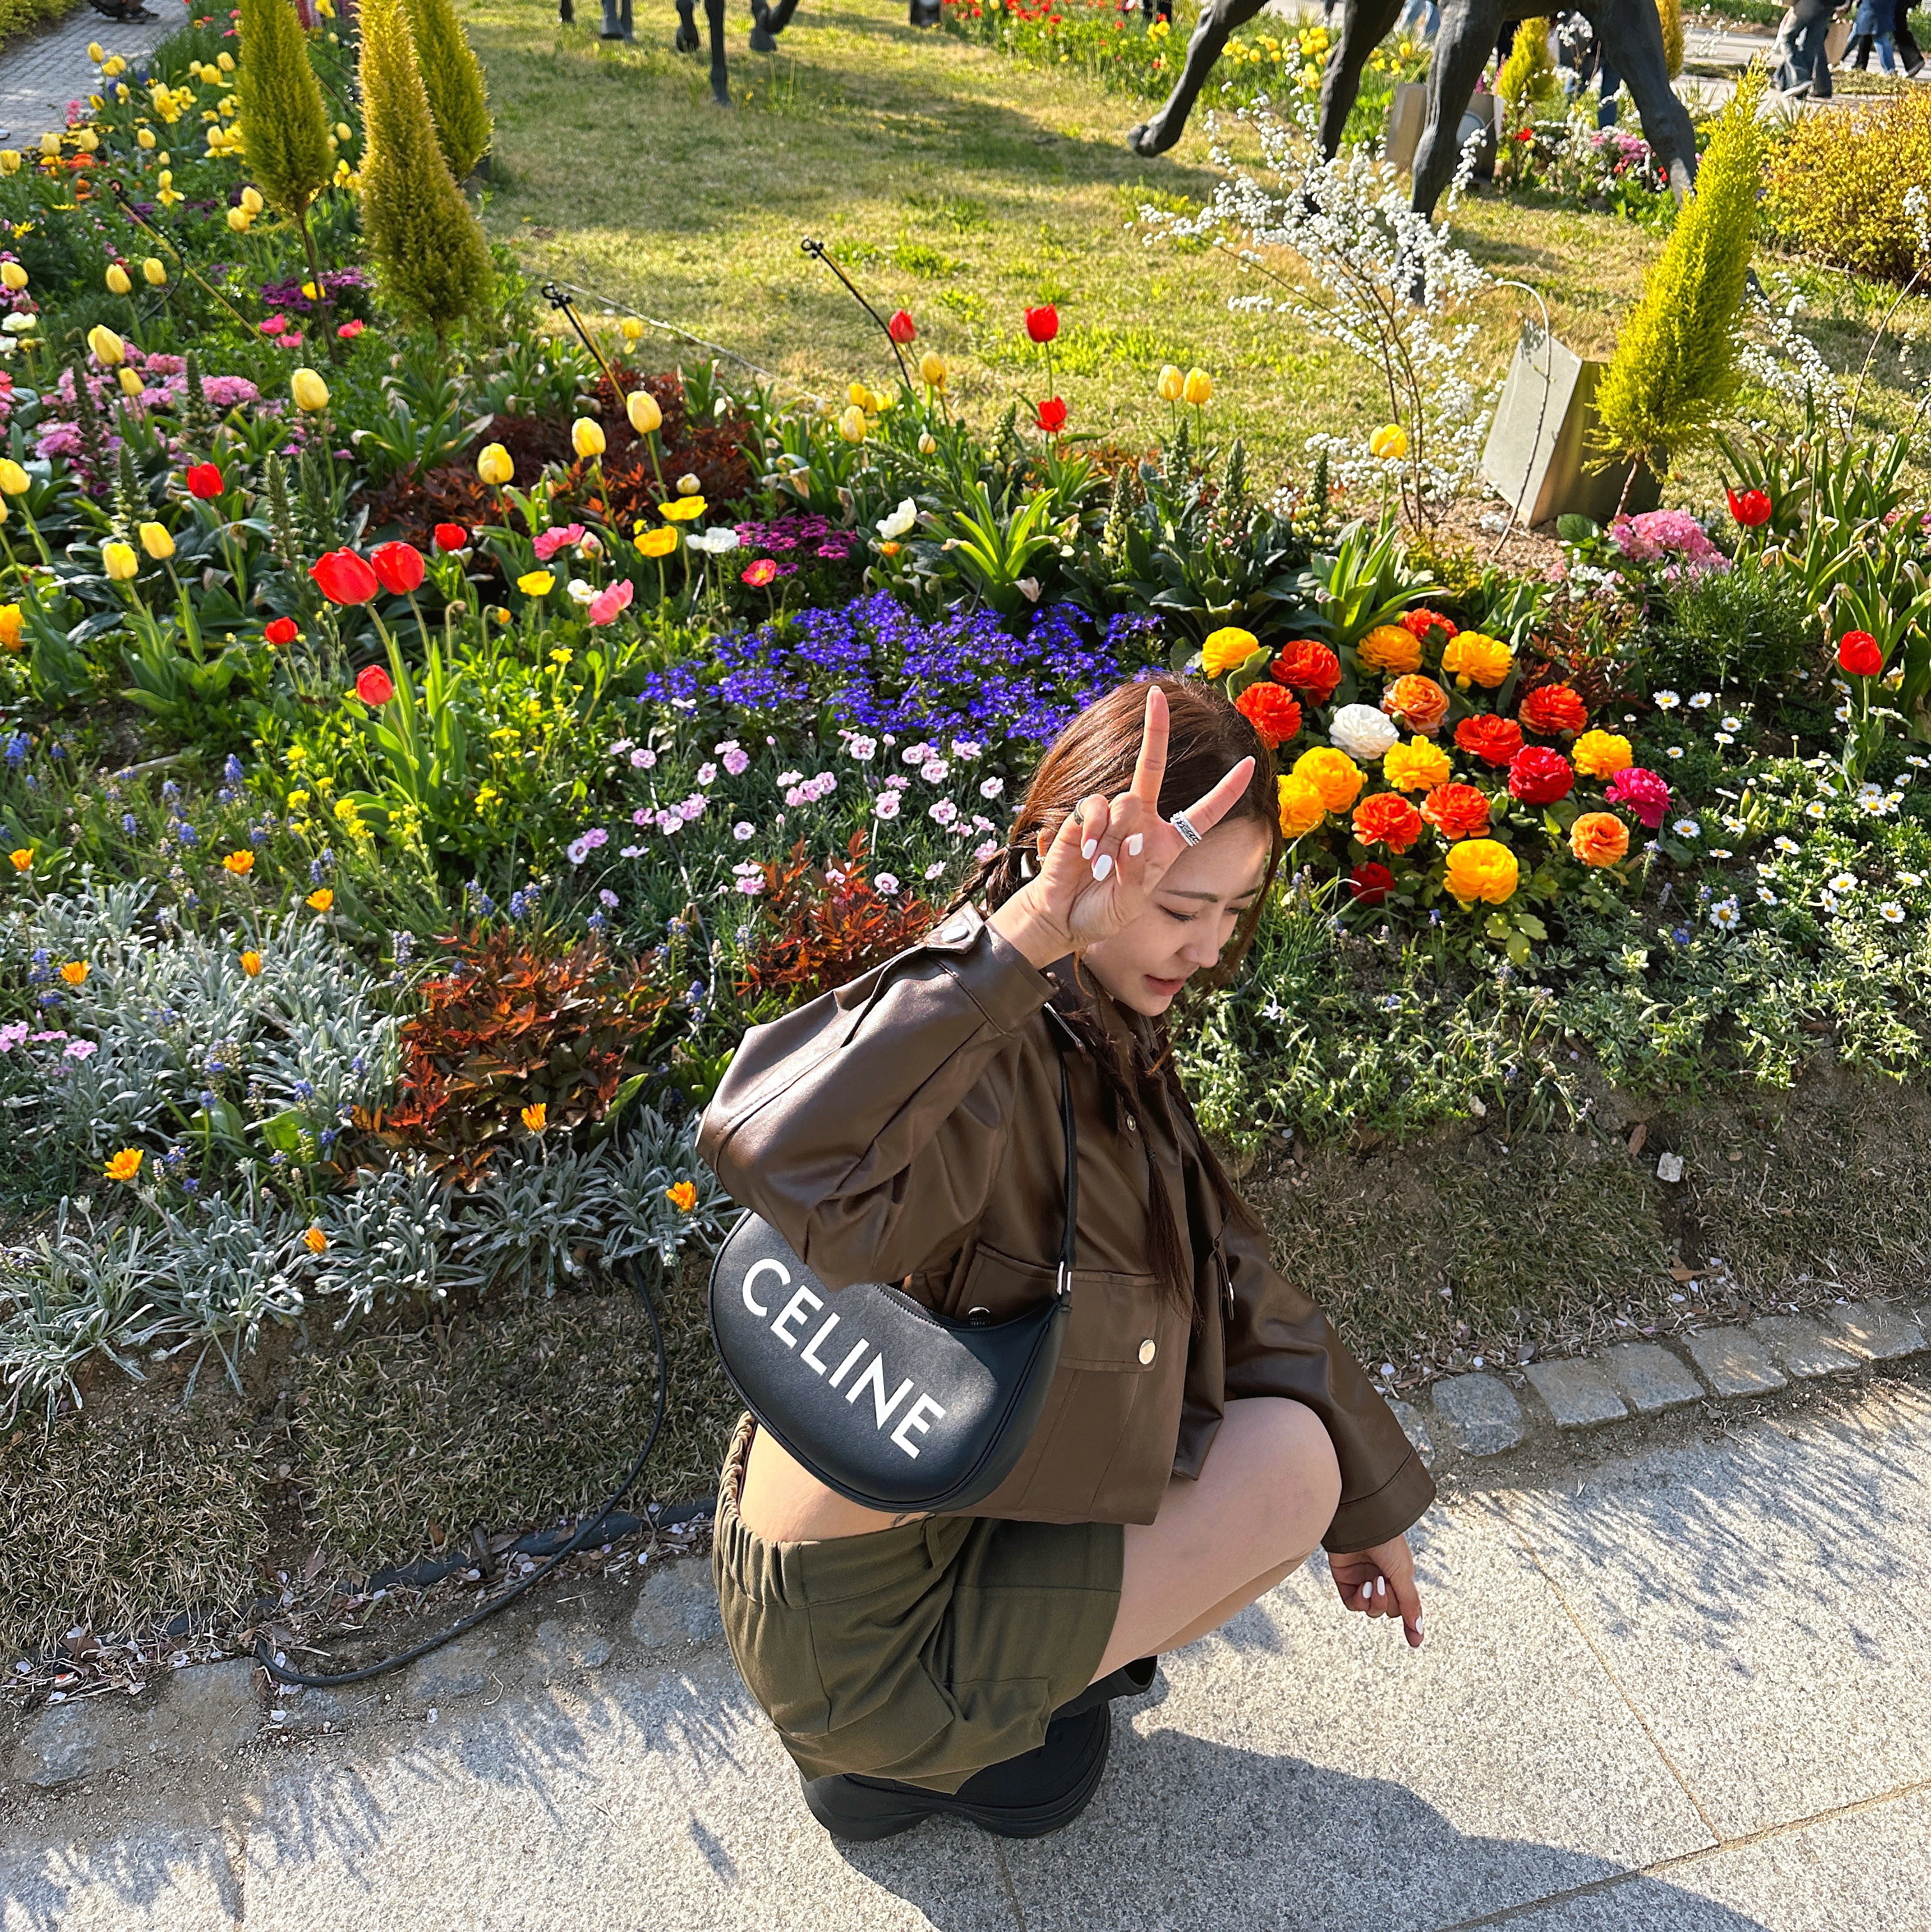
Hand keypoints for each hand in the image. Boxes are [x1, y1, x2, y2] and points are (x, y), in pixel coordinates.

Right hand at [988, 685, 1255, 966]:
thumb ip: (1139, 871)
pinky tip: (1086, 855)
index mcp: (1165, 844)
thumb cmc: (1103, 912)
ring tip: (1101, 868)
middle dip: (1155, 730)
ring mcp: (1110, 817)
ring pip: (1124, 800)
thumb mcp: (1131, 902)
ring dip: (1115, 837)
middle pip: (1151, 766)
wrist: (1063, 917)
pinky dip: (1094, 832)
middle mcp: (1140, 822)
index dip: (1225, 791)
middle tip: (1155, 695)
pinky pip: (1095, 808)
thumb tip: (1139, 838)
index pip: (1202, 813)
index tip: (1248, 763)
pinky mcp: (1081, 818)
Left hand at [1329, 1534, 1423, 1647]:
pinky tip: (1362, 1586)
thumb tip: (1418, 1630)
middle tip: (1385, 1583)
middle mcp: (1382, 1580)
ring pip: (1371, 1610)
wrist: (1360, 1523)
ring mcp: (1363, 1581)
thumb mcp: (1403, 1573)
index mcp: (1400, 1577)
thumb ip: (1409, 1603)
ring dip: (1374, 1601)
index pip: (1406, 1607)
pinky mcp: (1345, 1580)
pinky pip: (1353, 1604)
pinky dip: (1359, 1600)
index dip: (1411, 1625)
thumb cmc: (1387, 1544)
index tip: (1414, 1643)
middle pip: (1389, 1610)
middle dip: (1389, 1602)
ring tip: (1374, 1582)